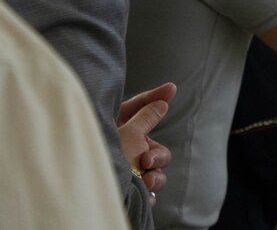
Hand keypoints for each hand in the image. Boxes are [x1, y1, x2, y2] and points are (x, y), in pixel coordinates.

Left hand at [118, 83, 176, 200]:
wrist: (98, 196)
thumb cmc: (110, 160)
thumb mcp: (131, 134)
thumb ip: (147, 117)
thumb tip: (160, 103)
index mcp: (116, 132)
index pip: (137, 107)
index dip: (155, 96)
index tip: (171, 88)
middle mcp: (122, 150)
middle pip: (153, 145)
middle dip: (157, 155)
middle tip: (147, 161)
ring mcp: (128, 171)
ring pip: (156, 168)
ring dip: (155, 175)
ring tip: (146, 182)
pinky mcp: (133, 190)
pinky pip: (152, 187)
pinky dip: (150, 191)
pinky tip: (146, 194)